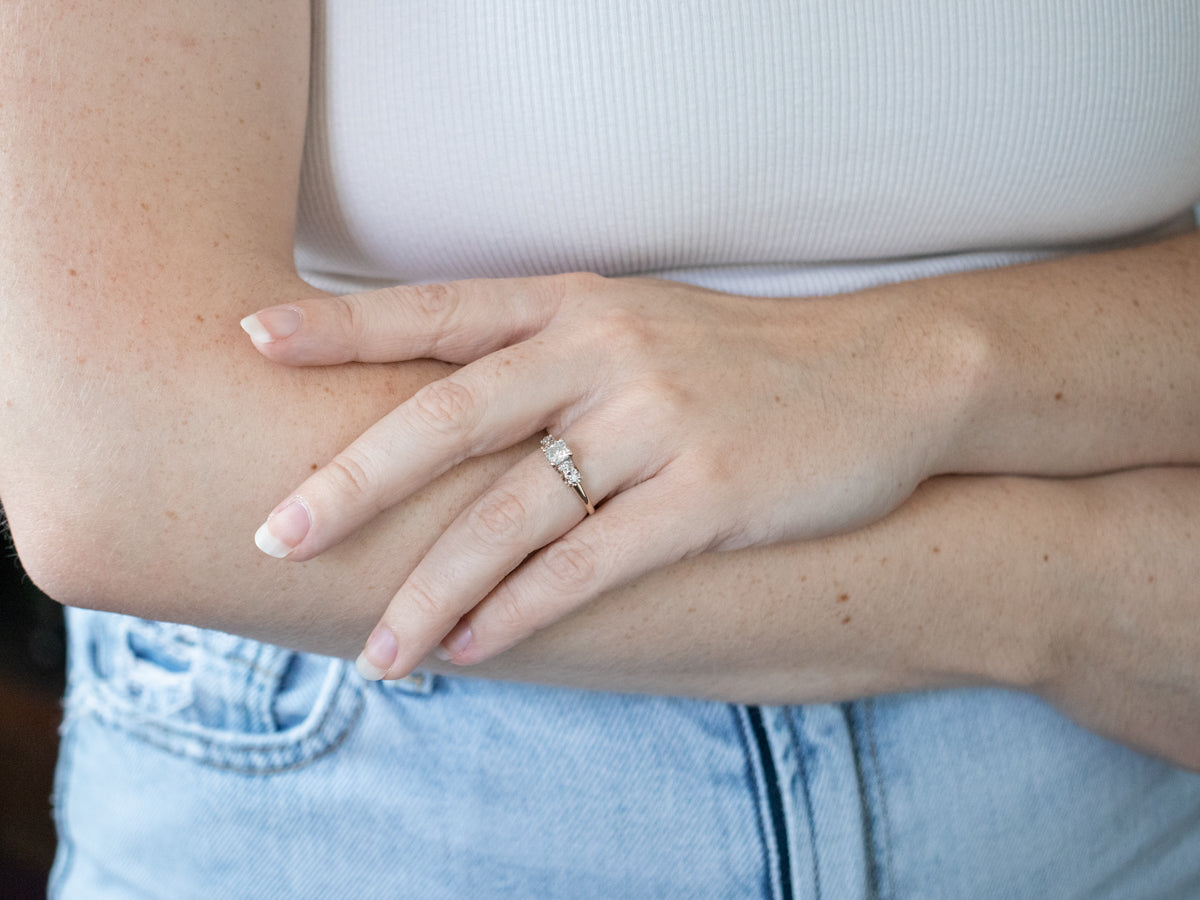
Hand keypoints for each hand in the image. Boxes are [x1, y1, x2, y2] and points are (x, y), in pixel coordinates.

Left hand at [242, 273, 964, 677]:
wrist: (888, 373)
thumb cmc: (748, 359)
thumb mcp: (644, 326)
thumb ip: (552, 354)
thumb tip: (449, 409)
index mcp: (580, 306)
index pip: (441, 312)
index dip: (346, 327)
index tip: (255, 342)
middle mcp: (608, 353)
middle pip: (453, 416)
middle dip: (355, 480)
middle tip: (276, 537)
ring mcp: (660, 421)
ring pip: (515, 514)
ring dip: (436, 589)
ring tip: (379, 654)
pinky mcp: (711, 493)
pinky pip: (593, 564)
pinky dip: (524, 610)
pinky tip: (474, 646)